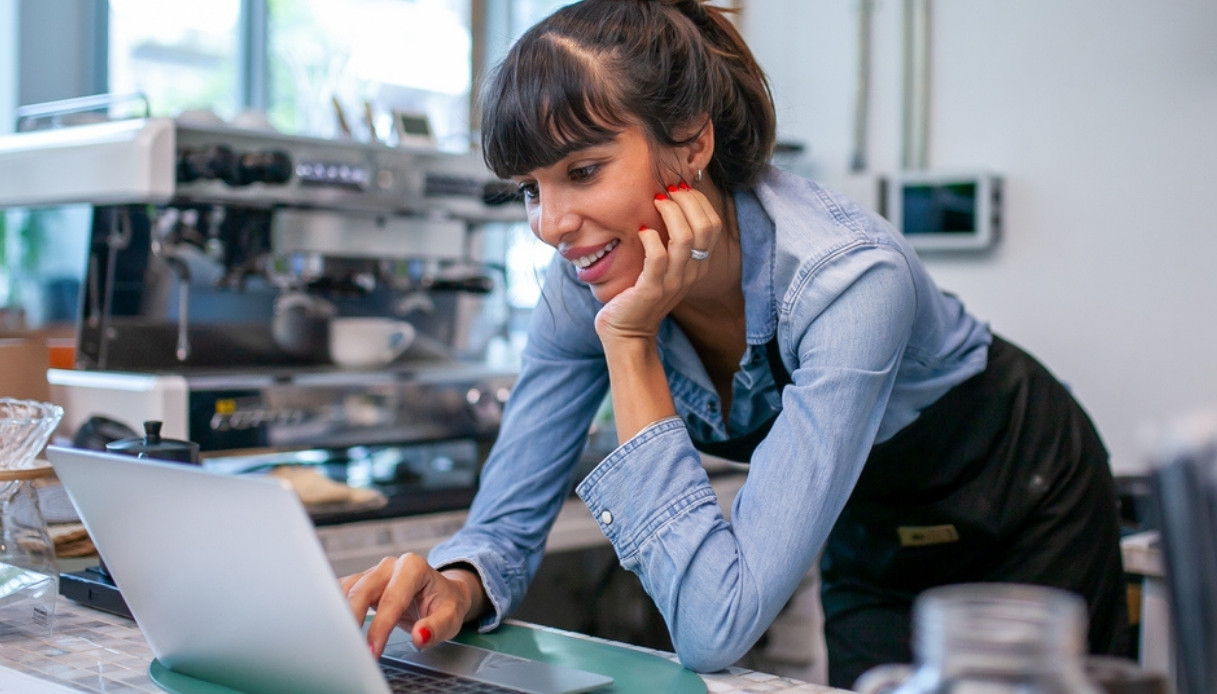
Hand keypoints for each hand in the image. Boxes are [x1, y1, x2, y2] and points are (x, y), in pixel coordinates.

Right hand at [340, 554, 483, 657]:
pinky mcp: (363, 582)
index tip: (373, 649)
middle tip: (352, 647)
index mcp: (413, 567)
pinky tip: (333, 625)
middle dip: (354, 620)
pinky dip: (336, 608)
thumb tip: (420, 636)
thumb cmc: (446, 603)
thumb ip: (436, 627)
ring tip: (340, 639)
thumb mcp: (451, 617)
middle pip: (363, 590)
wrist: (443, 593)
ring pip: (349, 590)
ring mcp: (375, 572)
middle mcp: (391, 566)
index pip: (392, 599)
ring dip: (341, 614)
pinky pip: (344, 591)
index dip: (381, 626)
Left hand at [594, 182, 722, 342]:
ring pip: (685, 238)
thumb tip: (670, 203)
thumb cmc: (641, 294)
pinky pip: (657, 256)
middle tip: (667, 191)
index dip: (698, 201)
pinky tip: (642, 231)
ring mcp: (673, 282)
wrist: (628, 333)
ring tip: (656, 202)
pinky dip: (651, 237)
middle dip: (687, 201)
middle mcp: (691, 272)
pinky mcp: (651, 289)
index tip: (679, 189)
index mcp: (698, 265)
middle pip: (705, 227)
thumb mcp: (665, 267)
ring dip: (671, 213)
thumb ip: (672, 243)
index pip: (712, 225)